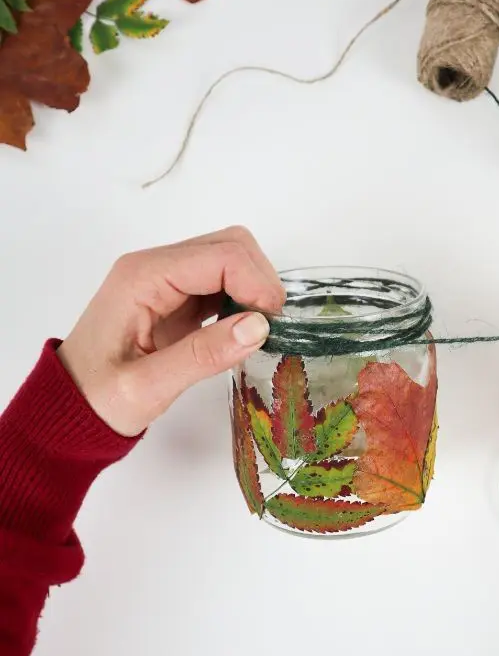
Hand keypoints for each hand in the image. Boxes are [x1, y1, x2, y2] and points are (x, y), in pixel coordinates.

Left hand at [57, 226, 284, 436]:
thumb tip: (260, 326)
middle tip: (269, 328)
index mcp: (143, 277)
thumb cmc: (98, 400)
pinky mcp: (175, 296)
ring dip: (253, 288)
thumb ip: (204, 355)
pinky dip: (241, 299)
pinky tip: (241, 331)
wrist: (68, 410)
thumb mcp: (148, 386)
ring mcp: (165, 279)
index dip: (257, 284)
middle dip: (260, 281)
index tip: (274, 325)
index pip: (221, 256)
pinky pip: (220, 281)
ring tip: (257, 331)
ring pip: (229, 258)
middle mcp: (155, 267)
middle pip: (229, 246)